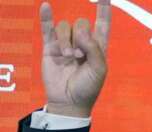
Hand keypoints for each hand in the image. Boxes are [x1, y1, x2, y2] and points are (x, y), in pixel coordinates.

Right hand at [40, 0, 110, 116]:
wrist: (69, 100)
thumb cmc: (88, 87)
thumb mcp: (99, 69)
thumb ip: (94, 48)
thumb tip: (80, 32)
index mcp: (98, 47)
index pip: (102, 24)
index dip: (104, 10)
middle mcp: (82, 42)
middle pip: (81, 23)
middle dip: (80, 37)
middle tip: (79, 55)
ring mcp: (66, 43)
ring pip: (65, 27)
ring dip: (66, 41)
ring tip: (69, 57)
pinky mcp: (50, 47)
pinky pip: (47, 27)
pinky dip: (46, 17)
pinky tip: (46, 6)